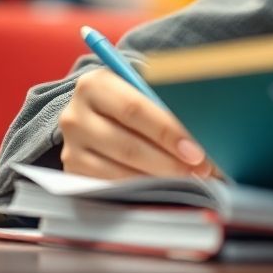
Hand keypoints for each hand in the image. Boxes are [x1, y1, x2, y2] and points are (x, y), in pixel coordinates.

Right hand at [59, 68, 213, 179]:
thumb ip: (164, 97)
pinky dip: (139, 188)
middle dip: (169, 161)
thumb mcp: (142, 84)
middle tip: (200, 170)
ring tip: (189, 180)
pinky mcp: (72, 170)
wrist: (96, 108)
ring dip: (158, 179)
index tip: (196, 150)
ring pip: (119, 170)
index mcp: (96, 84)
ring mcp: (71, 146)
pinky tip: (163, 187)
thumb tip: (202, 125)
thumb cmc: (130, 93)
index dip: (167, 132)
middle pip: (128, 145)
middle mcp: (76, 115)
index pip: (135, 109)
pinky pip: (109, 185)